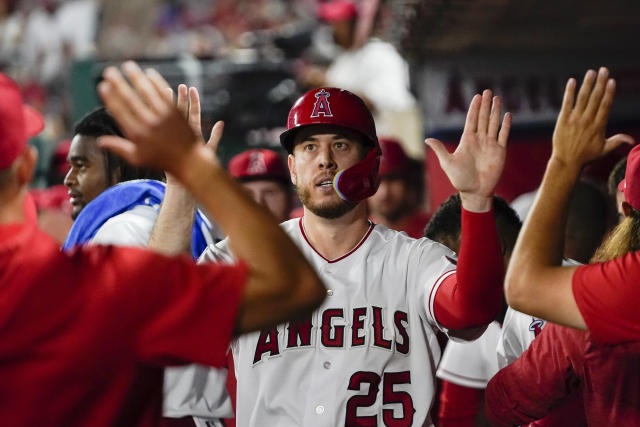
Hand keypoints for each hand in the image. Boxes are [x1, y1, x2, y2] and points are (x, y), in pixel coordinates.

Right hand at [97, 61, 211, 177]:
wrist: (189, 160)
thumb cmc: (161, 161)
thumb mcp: (137, 158)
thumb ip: (118, 148)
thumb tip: (99, 141)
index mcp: (137, 135)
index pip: (120, 112)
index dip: (110, 97)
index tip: (103, 85)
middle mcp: (149, 124)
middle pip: (131, 99)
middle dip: (118, 83)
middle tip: (109, 71)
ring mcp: (164, 117)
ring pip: (148, 92)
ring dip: (137, 77)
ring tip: (128, 66)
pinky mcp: (176, 112)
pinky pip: (164, 94)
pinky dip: (156, 82)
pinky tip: (149, 73)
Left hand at [164, 84, 223, 185]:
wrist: (182, 181)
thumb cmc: (194, 167)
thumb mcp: (208, 151)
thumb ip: (215, 136)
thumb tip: (222, 122)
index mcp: (193, 135)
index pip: (192, 114)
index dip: (191, 101)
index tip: (190, 88)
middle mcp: (184, 134)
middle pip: (182, 112)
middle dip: (182, 98)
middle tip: (182, 85)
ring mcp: (177, 137)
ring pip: (174, 118)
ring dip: (175, 103)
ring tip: (173, 89)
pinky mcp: (172, 141)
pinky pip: (168, 126)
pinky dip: (164, 113)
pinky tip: (162, 103)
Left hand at [426, 90, 510, 210]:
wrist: (475, 192)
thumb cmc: (459, 179)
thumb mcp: (447, 163)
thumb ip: (440, 149)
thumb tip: (427, 138)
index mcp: (467, 141)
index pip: (471, 120)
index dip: (474, 108)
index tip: (477, 96)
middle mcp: (479, 140)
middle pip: (483, 118)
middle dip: (485, 105)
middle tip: (488, 91)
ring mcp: (490, 145)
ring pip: (493, 124)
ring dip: (495, 111)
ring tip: (497, 98)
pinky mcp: (500, 152)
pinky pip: (504, 136)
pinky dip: (506, 126)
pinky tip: (508, 115)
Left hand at [552, 67, 633, 167]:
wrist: (566, 162)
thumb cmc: (586, 156)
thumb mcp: (604, 149)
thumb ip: (617, 141)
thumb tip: (632, 140)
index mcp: (598, 126)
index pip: (605, 106)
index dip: (609, 93)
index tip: (612, 81)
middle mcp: (587, 121)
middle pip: (595, 98)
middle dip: (600, 83)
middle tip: (604, 70)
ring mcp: (574, 120)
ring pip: (582, 98)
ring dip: (587, 84)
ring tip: (591, 72)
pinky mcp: (562, 120)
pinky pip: (566, 103)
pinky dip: (569, 92)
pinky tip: (572, 81)